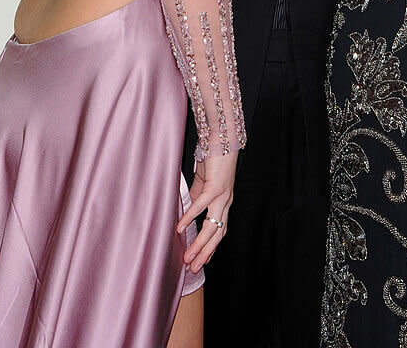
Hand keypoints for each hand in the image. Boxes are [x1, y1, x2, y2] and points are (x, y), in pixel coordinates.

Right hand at [178, 151, 237, 272]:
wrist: (223, 137)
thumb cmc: (214, 157)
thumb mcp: (203, 182)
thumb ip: (197, 197)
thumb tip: (187, 211)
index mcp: (224, 201)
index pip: (219, 230)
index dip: (211, 247)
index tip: (201, 262)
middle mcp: (226, 201)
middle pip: (217, 234)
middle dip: (205, 253)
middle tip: (193, 269)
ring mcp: (223, 194)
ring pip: (212, 226)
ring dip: (199, 244)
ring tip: (187, 257)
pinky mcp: (216, 185)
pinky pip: (202, 205)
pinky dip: (190, 217)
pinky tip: (180, 228)